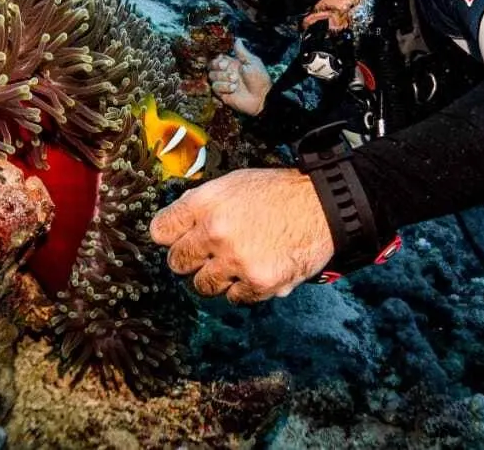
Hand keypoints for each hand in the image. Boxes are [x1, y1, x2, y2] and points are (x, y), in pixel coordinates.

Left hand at [149, 169, 333, 302]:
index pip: (160, 230)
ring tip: (239, 259)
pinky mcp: (257, 283)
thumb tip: (176, 225)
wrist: (323, 208)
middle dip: (191, 258)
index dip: (170, 235)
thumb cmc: (280, 194)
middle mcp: (216, 231)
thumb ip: (202, 205)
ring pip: (203, 285)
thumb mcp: (234, 184)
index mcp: (206, 203)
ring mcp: (235, 260)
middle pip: (177, 262)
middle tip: (211, 252)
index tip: (178, 238)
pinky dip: (243, 288)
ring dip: (217, 276)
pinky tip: (258, 267)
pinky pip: (234, 298)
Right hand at [208, 38, 271, 115]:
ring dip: (222, 77)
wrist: (261, 97)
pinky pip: (215, 88)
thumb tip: (237, 40)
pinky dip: (223, 87)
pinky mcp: (223, 94)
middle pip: (211, 66)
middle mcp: (226, 73)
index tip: (224, 61)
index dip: (218, 59)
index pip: (218, 58)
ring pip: (212, 76)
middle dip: (216, 66)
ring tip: (234, 81)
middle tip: (226, 67)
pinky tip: (233, 88)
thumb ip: (242, 52)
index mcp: (233, 64)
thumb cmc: (260, 79)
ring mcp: (224, 84)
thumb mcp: (252, 62)